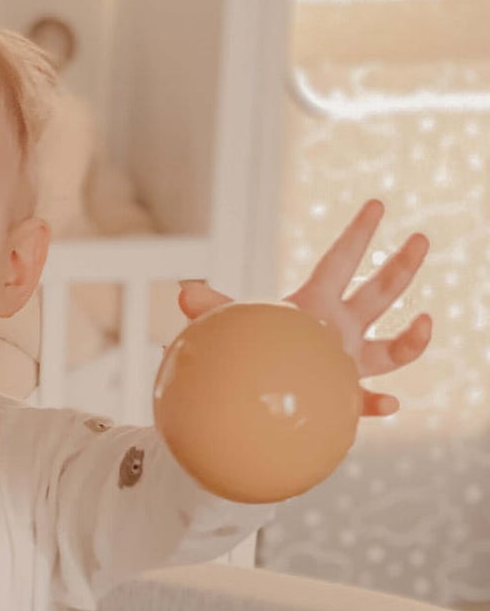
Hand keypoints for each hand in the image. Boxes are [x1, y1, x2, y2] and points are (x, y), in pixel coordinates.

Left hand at [177, 200, 431, 418]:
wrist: (248, 402)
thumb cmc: (245, 354)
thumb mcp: (230, 327)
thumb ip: (214, 311)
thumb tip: (186, 293)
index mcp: (315, 304)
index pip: (340, 261)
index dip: (358, 234)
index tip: (377, 204)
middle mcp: (340, 329)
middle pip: (380, 294)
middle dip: (401, 267)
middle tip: (422, 238)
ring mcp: (347, 363)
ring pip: (391, 350)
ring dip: (412, 339)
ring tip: (425, 323)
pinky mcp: (343, 399)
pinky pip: (366, 402)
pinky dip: (377, 404)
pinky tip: (389, 406)